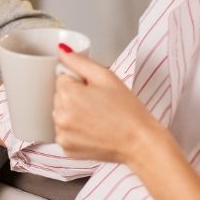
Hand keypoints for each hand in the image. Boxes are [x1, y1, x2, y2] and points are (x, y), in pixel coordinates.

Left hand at [52, 52, 166, 163]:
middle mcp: (60, 115)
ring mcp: (62, 134)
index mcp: (68, 94)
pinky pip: (65, 132)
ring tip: (97, 118)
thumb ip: (79, 61)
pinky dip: (75, 131)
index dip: (80, 81)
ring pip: (61, 114)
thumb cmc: (127, 110)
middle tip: (99, 103)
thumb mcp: (106, 76)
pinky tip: (93, 130)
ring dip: (73, 113)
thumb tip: (61, 51)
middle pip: (60, 96)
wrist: (139, 142)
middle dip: (75, 97)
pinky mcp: (66, 148)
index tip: (94, 89)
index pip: (62, 78)